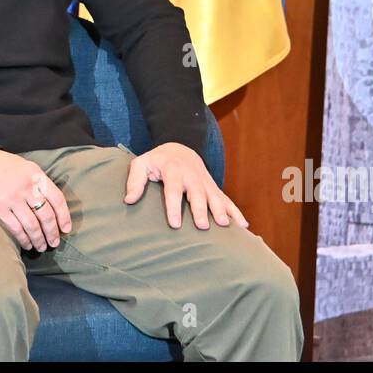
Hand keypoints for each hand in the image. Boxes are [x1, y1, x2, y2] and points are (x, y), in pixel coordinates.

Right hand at [0, 150, 72, 250]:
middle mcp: (26, 187)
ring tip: (42, 247)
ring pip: (32, 225)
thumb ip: (41, 185)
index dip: (64, 216)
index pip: (57, 199)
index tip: (66, 229)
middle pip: (46, 215)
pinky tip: (27, 244)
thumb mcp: (28, 169)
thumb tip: (55, 211)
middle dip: (52, 233)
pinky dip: (23, 239)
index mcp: (36, 176)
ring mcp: (11, 198)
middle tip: (54, 243)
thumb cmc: (7, 168)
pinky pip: (15, 228)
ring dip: (39, 239)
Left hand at [123, 142, 250, 229]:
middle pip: (197, 193)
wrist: (180, 146)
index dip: (173, 207)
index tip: (175, 224)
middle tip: (203, 226)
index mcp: (173, 170)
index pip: (173, 190)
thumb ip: (134, 181)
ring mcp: (204, 181)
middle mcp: (191, 176)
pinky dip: (235, 211)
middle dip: (201, 209)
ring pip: (214, 196)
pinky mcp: (213, 187)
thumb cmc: (157, 160)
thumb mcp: (141, 164)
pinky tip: (243, 225)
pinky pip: (226, 199)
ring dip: (221, 210)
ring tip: (224, 225)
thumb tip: (129, 200)